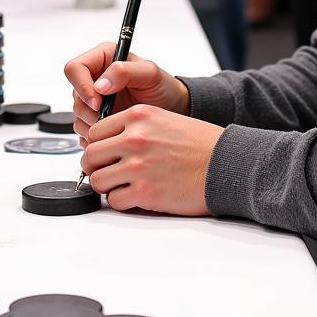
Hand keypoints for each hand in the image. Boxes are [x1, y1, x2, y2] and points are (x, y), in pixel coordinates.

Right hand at [65, 41, 189, 143]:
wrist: (173, 109)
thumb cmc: (163, 88)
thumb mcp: (150, 73)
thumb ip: (124, 72)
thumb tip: (100, 85)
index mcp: (102, 58)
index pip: (75, 69)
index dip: (82, 86)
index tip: (97, 103)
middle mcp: (94, 78)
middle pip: (75, 95)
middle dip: (89, 111)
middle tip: (108, 119)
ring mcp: (94, 99)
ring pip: (77, 115)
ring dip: (92, 126)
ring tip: (115, 128)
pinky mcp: (96, 119)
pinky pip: (84, 130)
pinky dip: (95, 137)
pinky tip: (112, 136)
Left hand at [83, 104, 223, 214]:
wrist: (225, 165)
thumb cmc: (200, 144)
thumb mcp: (163, 119)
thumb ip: (134, 127)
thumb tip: (107, 143)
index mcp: (138, 116)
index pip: (95, 131)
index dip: (97, 145)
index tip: (103, 154)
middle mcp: (134, 138)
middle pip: (90, 155)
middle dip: (95, 166)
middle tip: (105, 172)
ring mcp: (138, 166)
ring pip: (97, 179)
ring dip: (106, 185)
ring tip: (120, 185)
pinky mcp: (146, 192)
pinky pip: (114, 200)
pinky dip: (120, 201)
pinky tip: (133, 196)